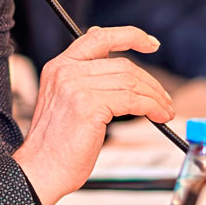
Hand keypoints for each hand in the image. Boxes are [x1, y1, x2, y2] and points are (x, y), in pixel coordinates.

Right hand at [12, 26, 174, 204]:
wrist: (41, 168)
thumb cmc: (55, 144)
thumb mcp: (65, 102)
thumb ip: (85, 81)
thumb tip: (117, 70)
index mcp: (58, 67)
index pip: (97, 37)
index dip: (129, 36)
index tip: (150, 42)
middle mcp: (65, 71)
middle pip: (122, 63)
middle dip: (151, 82)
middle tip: (164, 98)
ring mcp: (75, 86)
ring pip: (131, 81)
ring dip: (155, 97)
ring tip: (164, 111)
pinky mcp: (88, 105)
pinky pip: (132, 100)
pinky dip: (152, 108)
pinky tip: (157, 117)